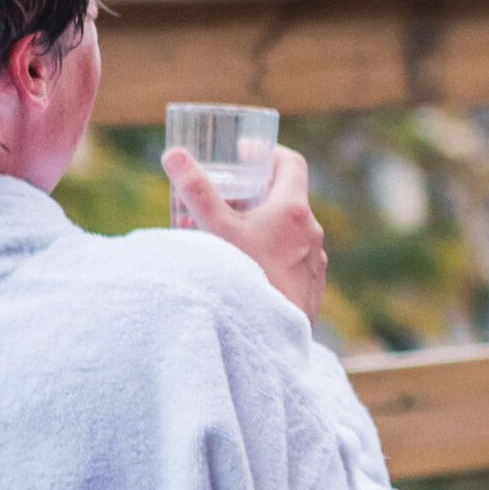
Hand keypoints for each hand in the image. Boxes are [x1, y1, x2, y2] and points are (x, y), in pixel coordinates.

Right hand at [167, 146, 328, 319]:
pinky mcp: (312, 284)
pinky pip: (292, 257)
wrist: (274, 335)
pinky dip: (271, 251)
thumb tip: (174, 154)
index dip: (270, 154)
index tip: (246, 155)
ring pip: (288, 231)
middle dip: (257, 193)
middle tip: (228, 195)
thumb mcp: (218, 230)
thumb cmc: (249, 277)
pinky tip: (248, 265)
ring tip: (231, 233)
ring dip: (263, 225)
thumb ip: (196, 192)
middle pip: (287, 198)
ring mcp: (314, 260)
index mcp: (294, 211)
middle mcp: (312, 232)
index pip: (292, 164)